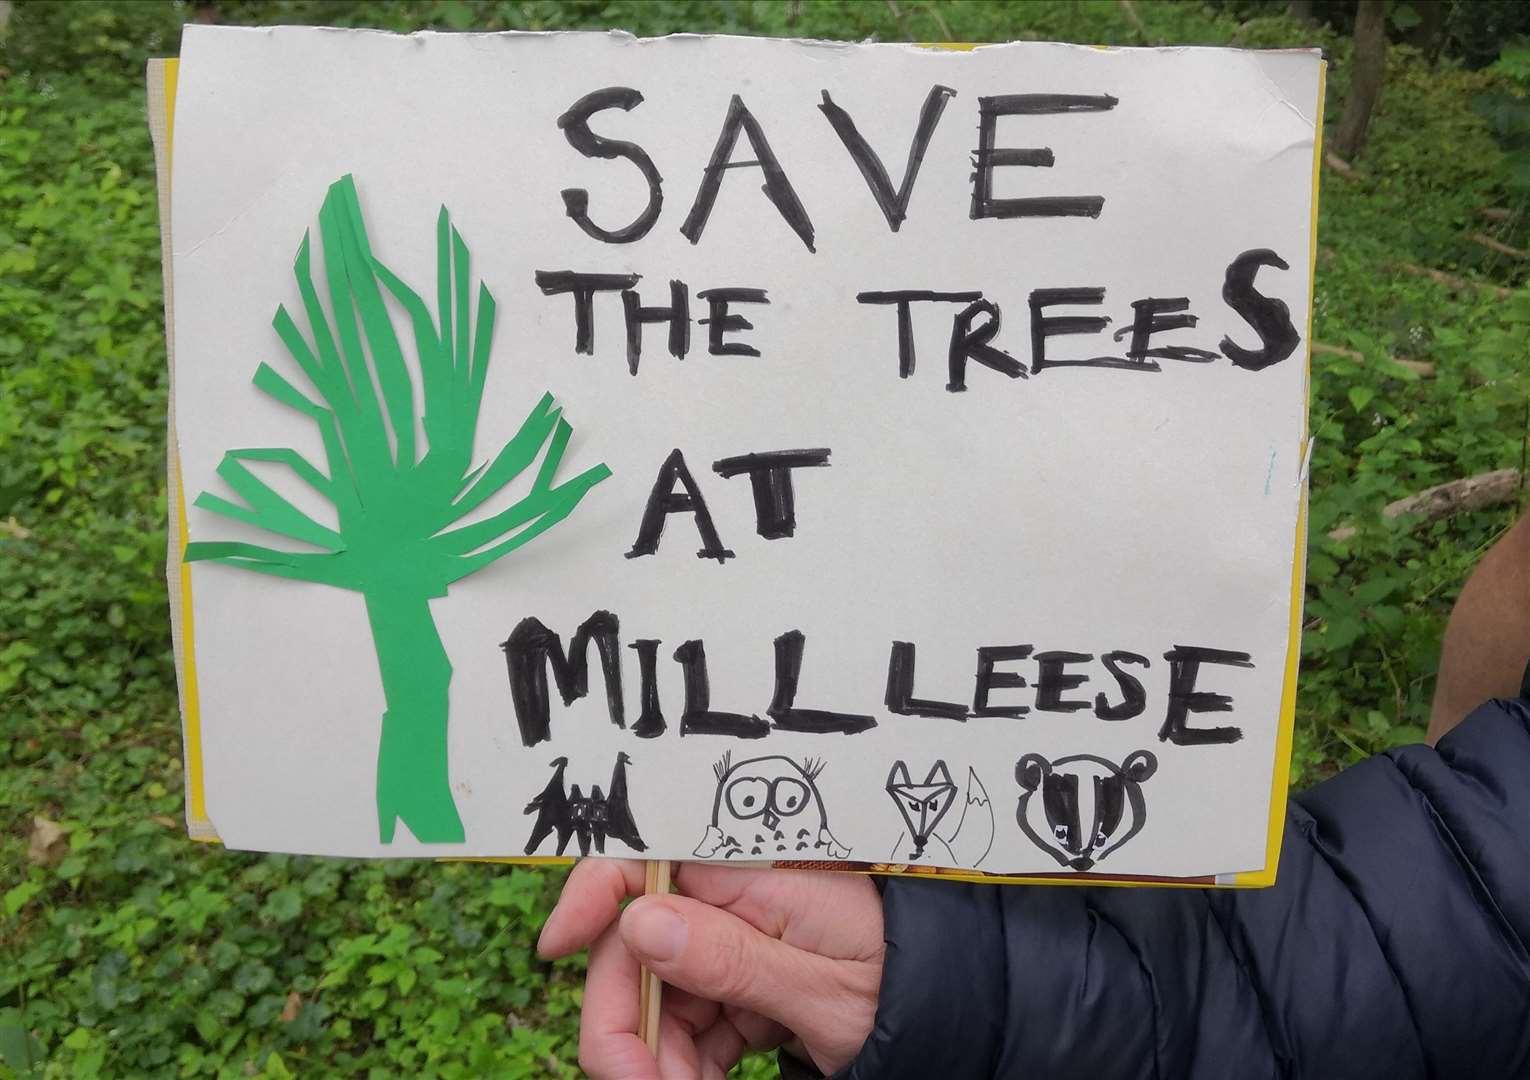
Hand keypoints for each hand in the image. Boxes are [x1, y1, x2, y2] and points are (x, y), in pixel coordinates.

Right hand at [537, 859, 882, 1079]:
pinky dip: (685, 1059)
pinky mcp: (740, 978)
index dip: (589, 897)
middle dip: (626, 1019)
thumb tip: (641, 924)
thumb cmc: (905, 984)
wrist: (957, 1011)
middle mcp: (734, 897)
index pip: (644, 860)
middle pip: (635, 943)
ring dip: (657, 1053)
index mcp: (753, 875)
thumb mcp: (825, 986)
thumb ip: (733, 956)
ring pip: (655, 990)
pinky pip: (686, 1015)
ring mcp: (734, 939)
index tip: (553, 952)